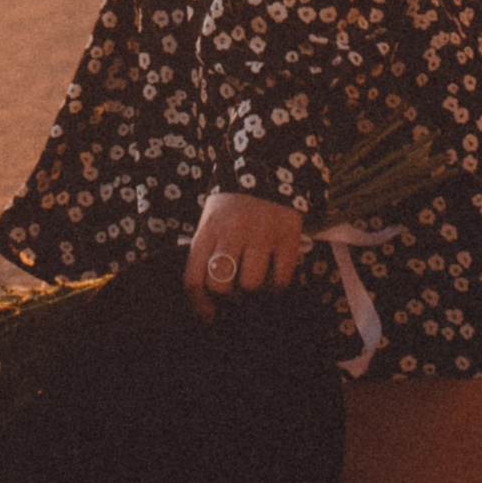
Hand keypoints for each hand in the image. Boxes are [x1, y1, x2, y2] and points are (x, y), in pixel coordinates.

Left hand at [183, 189, 306, 322]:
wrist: (266, 167)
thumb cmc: (234, 205)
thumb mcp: (211, 221)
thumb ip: (208, 252)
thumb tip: (210, 296)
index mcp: (208, 229)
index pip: (194, 278)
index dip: (199, 304)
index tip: (209, 315)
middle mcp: (232, 231)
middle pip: (220, 285)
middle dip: (227, 295)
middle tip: (235, 290)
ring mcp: (261, 234)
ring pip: (250, 285)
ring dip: (253, 289)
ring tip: (257, 278)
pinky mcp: (287, 237)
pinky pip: (281, 280)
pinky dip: (277, 285)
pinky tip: (274, 274)